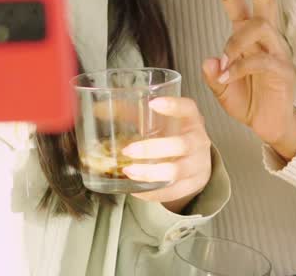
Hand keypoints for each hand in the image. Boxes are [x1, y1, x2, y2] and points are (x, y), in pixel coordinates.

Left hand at [120, 97, 212, 212]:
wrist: (198, 160)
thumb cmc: (173, 135)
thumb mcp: (160, 122)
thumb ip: (132, 114)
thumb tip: (96, 109)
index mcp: (191, 119)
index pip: (188, 108)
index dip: (173, 105)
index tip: (153, 103)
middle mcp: (199, 141)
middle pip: (181, 145)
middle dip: (152, 148)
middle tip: (128, 150)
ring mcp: (198, 164)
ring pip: (176, 171)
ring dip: (150, 173)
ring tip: (129, 171)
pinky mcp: (193, 184)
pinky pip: (174, 191)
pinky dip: (153, 192)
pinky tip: (136, 189)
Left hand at [202, 0, 295, 157]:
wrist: (271, 127)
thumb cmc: (249, 102)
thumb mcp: (222, 89)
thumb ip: (214, 74)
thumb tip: (210, 61)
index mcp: (247, 35)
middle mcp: (265, 37)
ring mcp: (277, 51)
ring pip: (256, 26)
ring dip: (234, 44)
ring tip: (224, 65)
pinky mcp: (283, 71)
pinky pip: (260, 60)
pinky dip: (239, 67)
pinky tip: (229, 77)